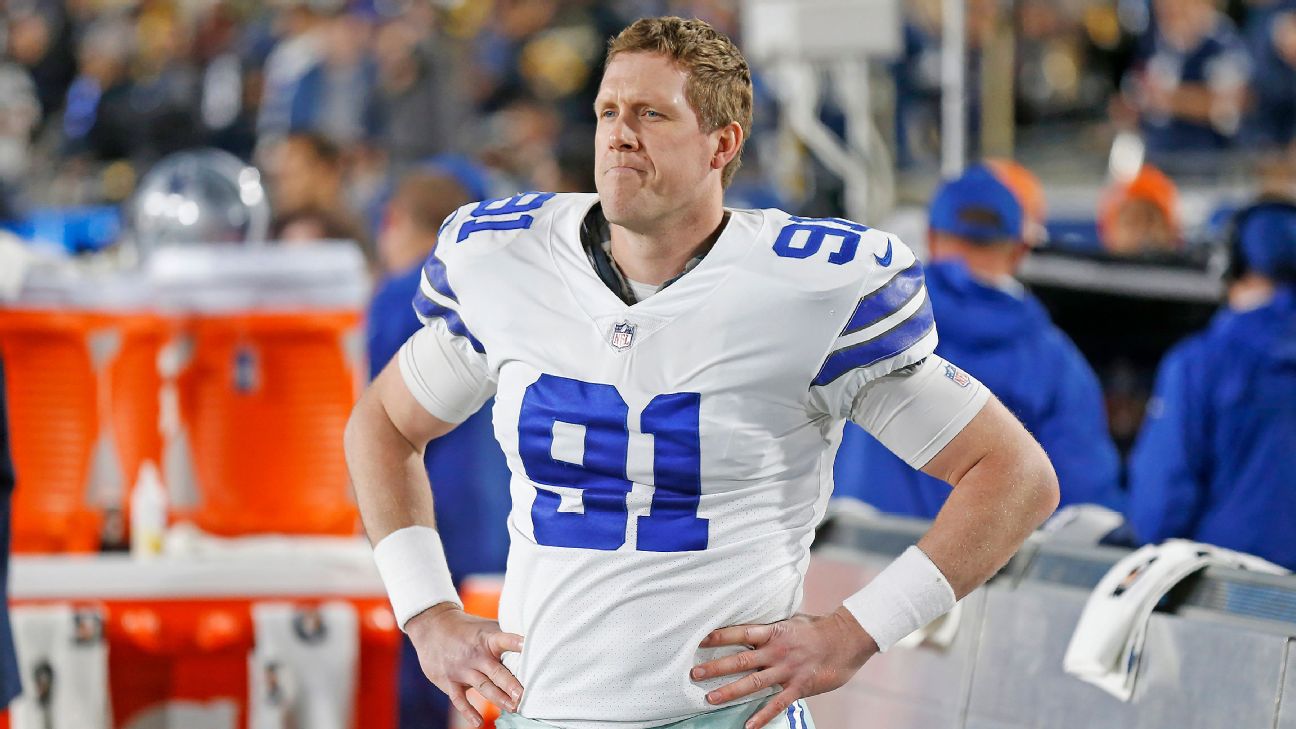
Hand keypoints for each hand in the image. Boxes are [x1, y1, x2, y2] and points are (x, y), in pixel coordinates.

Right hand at [406, 603, 524, 726]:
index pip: (503, 639)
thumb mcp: (485, 626)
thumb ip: (505, 635)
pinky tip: (478, 722)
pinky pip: (459, 699)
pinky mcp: (450, 681)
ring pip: (482, 686)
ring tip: (513, 707)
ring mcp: (462, 669)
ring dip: (498, 698)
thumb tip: (532, 640)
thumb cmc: (466, 628)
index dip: (515, 642)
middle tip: (523, 695)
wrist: (432, 626)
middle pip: (496, 671)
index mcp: (487, 639)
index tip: (526, 644)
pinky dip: (468, 711)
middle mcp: (476, 655)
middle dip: (510, 684)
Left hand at [691, 608, 877, 728]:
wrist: (848, 638)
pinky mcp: (799, 686)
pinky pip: (777, 704)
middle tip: (695, 674)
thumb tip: (754, 625)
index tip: (700, 640)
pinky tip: (749, 727)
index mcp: (773, 632)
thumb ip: (772, 627)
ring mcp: (787, 670)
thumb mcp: (792, 621)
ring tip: (710, 699)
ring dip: (731, 691)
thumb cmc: (819, 628)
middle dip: (716, 667)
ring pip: (754, 683)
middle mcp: (776, 651)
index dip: (720, 636)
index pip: (740, 633)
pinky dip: (763, 716)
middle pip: (740, 660)